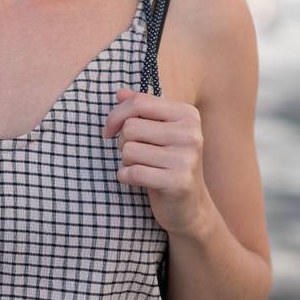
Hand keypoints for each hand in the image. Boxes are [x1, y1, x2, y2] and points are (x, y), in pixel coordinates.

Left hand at [104, 89, 211, 236]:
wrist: (190, 207)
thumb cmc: (169, 164)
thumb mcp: (158, 132)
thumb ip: (141, 110)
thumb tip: (119, 92)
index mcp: (187, 115)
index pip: (139, 102)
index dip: (116, 115)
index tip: (109, 130)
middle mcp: (191, 134)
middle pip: (130, 128)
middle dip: (123, 143)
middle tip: (135, 155)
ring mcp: (187, 158)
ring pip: (128, 150)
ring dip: (126, 162)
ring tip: (142, 168)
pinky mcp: (178, 182)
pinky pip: (132, 172)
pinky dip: (126, 177)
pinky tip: (139, 181)